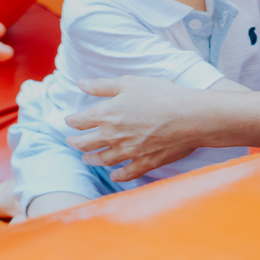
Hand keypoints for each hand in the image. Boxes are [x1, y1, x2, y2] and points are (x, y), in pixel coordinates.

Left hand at [65, 76, 199, 181]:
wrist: (191, 116)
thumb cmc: (160, 95)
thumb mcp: (128, 83)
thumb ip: (101, 85)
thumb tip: (80, 83)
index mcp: (105, 115)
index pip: (79, 121)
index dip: (71, 121)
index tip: (69, 122)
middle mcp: (112, 136)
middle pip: (86, 144)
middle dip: (75, 143)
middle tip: (71, 143)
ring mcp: (129, 152)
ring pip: (103, 160)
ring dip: (92, 159)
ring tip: (87, 159)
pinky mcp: (146, 163)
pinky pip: (127, 173)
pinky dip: (118, 176)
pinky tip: (115, 176)